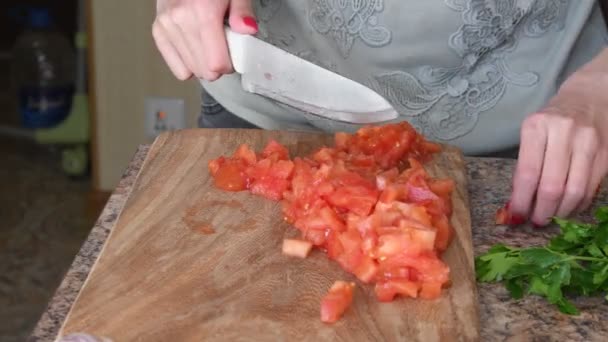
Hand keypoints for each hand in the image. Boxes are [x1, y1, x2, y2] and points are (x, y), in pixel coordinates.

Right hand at [152, 0, 257, 80]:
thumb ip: (243, 10)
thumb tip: (247, 29)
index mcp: (203, 11)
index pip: (216, 63)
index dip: (230, 64)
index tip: (234, 53)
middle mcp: (180, 20)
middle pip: (204, 70)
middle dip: (218, 65)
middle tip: (223, 47)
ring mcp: (166, 26)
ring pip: (191, 70)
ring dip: (204, 64)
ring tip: (209, 43)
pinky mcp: (158, 30)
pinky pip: (177, 67)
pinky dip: (189, 63)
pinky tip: (196, 49)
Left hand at [509, 68, 607, 225]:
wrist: (591, 95)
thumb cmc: (553, 118)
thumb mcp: (531, 133)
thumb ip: (524, 166)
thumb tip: (516, 204)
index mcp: (537, 127)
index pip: (528, 173)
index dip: (522, 201)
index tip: (517, 216)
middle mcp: (564, 132)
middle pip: (552, 186)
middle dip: (542, 211)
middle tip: (535, 221)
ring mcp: (589, 142)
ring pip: (575, 190)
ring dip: (561, 212)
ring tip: (551, 217)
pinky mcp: (607, 152)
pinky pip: (592, 187)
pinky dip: (579, 203)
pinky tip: (569, 207)